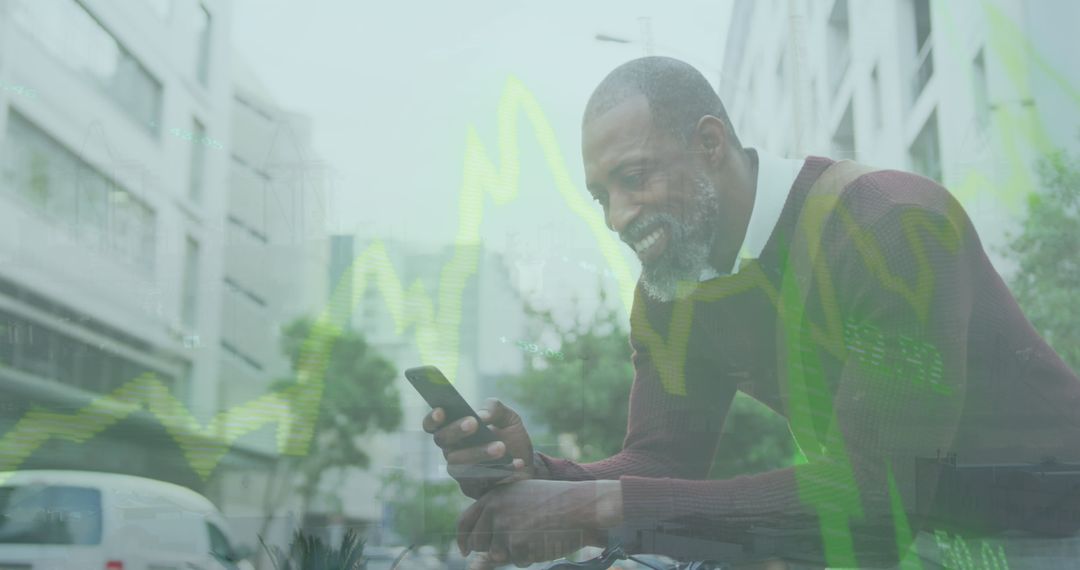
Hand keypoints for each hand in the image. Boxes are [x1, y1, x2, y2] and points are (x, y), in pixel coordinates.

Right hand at [423, 398, 536, 498]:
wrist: (527, 468)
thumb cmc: (512, 440)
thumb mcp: (509, 419)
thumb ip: (495, 409)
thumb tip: (481, 415)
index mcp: (455, 429)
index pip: (433, 424)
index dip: (433, 418)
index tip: (441, 411)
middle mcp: (452, 449)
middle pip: (442, 440)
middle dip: (456, 430)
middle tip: (474, 423)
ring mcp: (459, 470)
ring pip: (457, 462)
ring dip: (479, 453)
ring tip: (501, 447)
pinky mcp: (471, 487)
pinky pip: (477, 479)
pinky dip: (498, 470)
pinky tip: (516, 462)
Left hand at [457, 479, 622, 566]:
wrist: (581, 505)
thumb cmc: (556, 502)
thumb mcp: (522, 498)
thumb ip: (498, 514)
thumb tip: (475, 547)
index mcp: (493, 496)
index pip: (465, 521)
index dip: (463, 539)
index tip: (466, 550)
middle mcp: (494, 509)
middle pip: (477, 542)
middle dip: (492, 548)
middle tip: (517, 542)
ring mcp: (504, 526)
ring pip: (497, 555)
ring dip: (514, 552)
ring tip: (536, 535)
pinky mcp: (516, 543)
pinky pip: (517, 561)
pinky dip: (530, 557)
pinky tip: (544, 540)